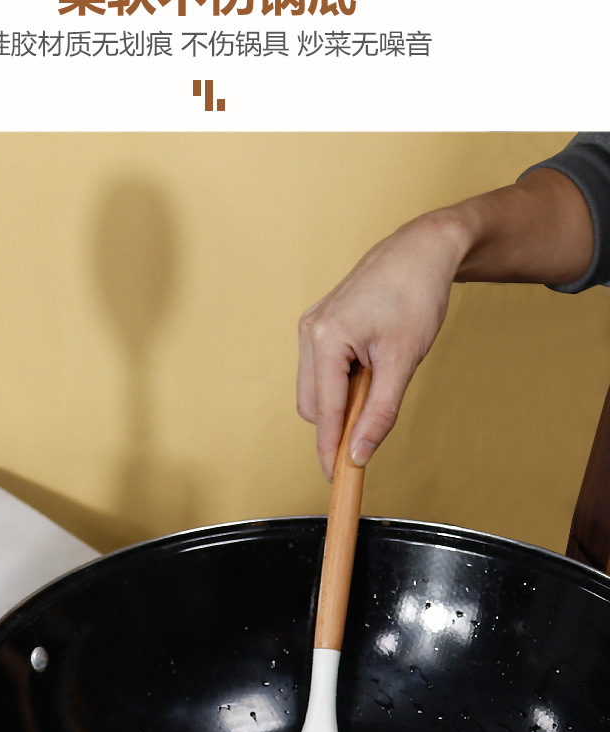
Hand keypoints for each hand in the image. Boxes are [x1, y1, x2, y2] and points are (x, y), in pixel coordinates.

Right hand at [297, 211, 469, 478]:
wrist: (421, 251)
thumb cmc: (416, 295)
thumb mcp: (404, 360)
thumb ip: (380, 412)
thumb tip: (360, 452)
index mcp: (326, 339)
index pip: (324, 413)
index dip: (331, 450)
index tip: (338, 480)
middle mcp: (309, 332)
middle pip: (315, 406)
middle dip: (341, 422)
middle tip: (378, 418)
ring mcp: (311, 328)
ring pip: (317, 391)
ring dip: (344, 401)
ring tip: (381, 377)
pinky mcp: (319, 326)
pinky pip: (322, 372)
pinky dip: (344, 384)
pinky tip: (371, 366)